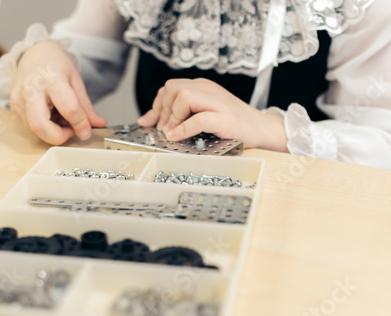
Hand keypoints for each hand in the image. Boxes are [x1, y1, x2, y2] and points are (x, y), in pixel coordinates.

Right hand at [10, 40, 106, 144]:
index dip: (81, 124)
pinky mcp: (14, 105)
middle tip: (70, 131)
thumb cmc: (55, 64)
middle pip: (41, 125)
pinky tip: (50, 116)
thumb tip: (98, 124)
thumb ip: (86, 106)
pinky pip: (28, 125)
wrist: (35, 53)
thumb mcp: (76, 81)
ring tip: (60, 119)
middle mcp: (31, 88)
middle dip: (58, 136)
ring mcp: (19, 97)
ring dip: (51, 132)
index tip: (87, 131)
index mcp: (52, 78)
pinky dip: (43, 127)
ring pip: (33, 128)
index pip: (69, 109)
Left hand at [137, 78, 287, 150]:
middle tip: (163, 129)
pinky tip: (177, 137)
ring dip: (172, 117)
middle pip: (173, 88)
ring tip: (171, 132)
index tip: (151, 122)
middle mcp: (208, 90)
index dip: (156, 105)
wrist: (261, 129)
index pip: (169, 88)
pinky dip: (183, 129)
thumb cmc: (231, 124)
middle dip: (162, 110)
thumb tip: (147, 120)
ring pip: (184, 97)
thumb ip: (177, 114)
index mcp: (201, 86)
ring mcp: (217, 103)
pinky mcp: (225, 118)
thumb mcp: (200, 114)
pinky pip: (198, 119)